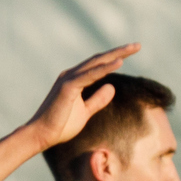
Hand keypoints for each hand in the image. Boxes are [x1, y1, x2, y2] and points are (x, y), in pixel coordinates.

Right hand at [25, 44, 141, 148]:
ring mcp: (69, 79)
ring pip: (96, 63)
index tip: (132, 52)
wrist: (42, 135)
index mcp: (76, 79)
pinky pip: (90, 75)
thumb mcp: (86, 111)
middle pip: (100, 59)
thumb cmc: (61, 125)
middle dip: (120, 52)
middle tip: (138, 45)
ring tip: (134, 48)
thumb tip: (112, 87)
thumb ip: (98, 99)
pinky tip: (120, 62)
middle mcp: (72, 75)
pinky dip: (105, 68)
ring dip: (116, 55)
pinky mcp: (68, 86)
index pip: (99, 65)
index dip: (116, 58)